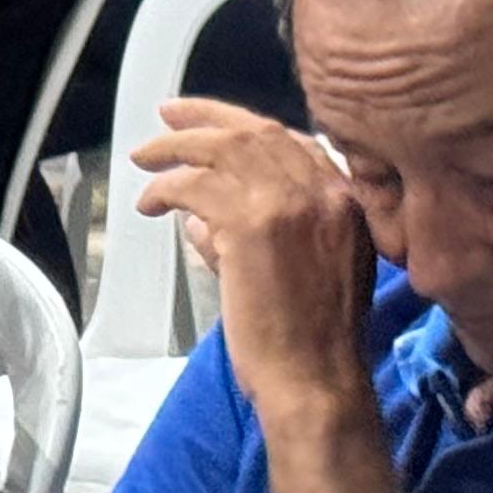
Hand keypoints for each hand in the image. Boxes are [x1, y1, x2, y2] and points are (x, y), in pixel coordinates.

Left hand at [132, 101, 373, 411]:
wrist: (316, 376)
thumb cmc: (309, 335)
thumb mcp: (305, 266)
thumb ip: (255, 230)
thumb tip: (199, 216)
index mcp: (348, 200)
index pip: (293, 140)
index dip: (244, 124)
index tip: (209, 120)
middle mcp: (325, 192)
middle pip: (256, 133)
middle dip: (205, 118)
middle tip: (167, 116)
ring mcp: (290, 204)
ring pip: (222, 150)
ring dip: (174, 149)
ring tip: (144, 158)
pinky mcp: (251, 225)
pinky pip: (195, 186)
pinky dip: (166, 188)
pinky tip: (151, 204)